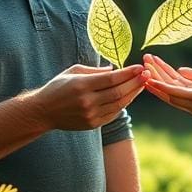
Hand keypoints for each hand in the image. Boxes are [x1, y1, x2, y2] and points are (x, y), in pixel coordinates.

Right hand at [34, 64, 149, 130]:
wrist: (44, 112)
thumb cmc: (58, 87)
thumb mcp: (73, 71)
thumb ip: (95, 70)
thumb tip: (115, 70)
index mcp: (82, 85)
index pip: (112, 79)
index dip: (129, 73)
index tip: (140, 67)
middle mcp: (87, 101)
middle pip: (119, 92)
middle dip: (136, 82)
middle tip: (147, 74)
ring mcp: (91, 115)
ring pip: (119, 104)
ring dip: (133, 93)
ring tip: (142, 84)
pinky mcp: (93, 124)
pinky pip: (114, 113)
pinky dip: (124, 104)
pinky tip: (130, 95)